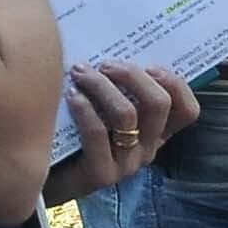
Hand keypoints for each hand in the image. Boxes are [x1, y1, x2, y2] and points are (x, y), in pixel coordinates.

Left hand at [44, 61, 199, 204]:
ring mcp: (126, 165)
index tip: (149, 64)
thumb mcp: (104, 109)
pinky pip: (97, 133)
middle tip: (105, 64)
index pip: (187, 110)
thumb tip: (115, 49)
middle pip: (158, 104)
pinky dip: (84, 108)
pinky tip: (71, 94)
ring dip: (102, 85)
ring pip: (127, 115)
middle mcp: (147, 150)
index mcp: (156, 133)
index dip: (175, 84)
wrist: (41, 179)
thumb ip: (117, 88)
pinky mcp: (101, 174)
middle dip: (132, 75)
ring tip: (80, 72)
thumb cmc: (72, 134)